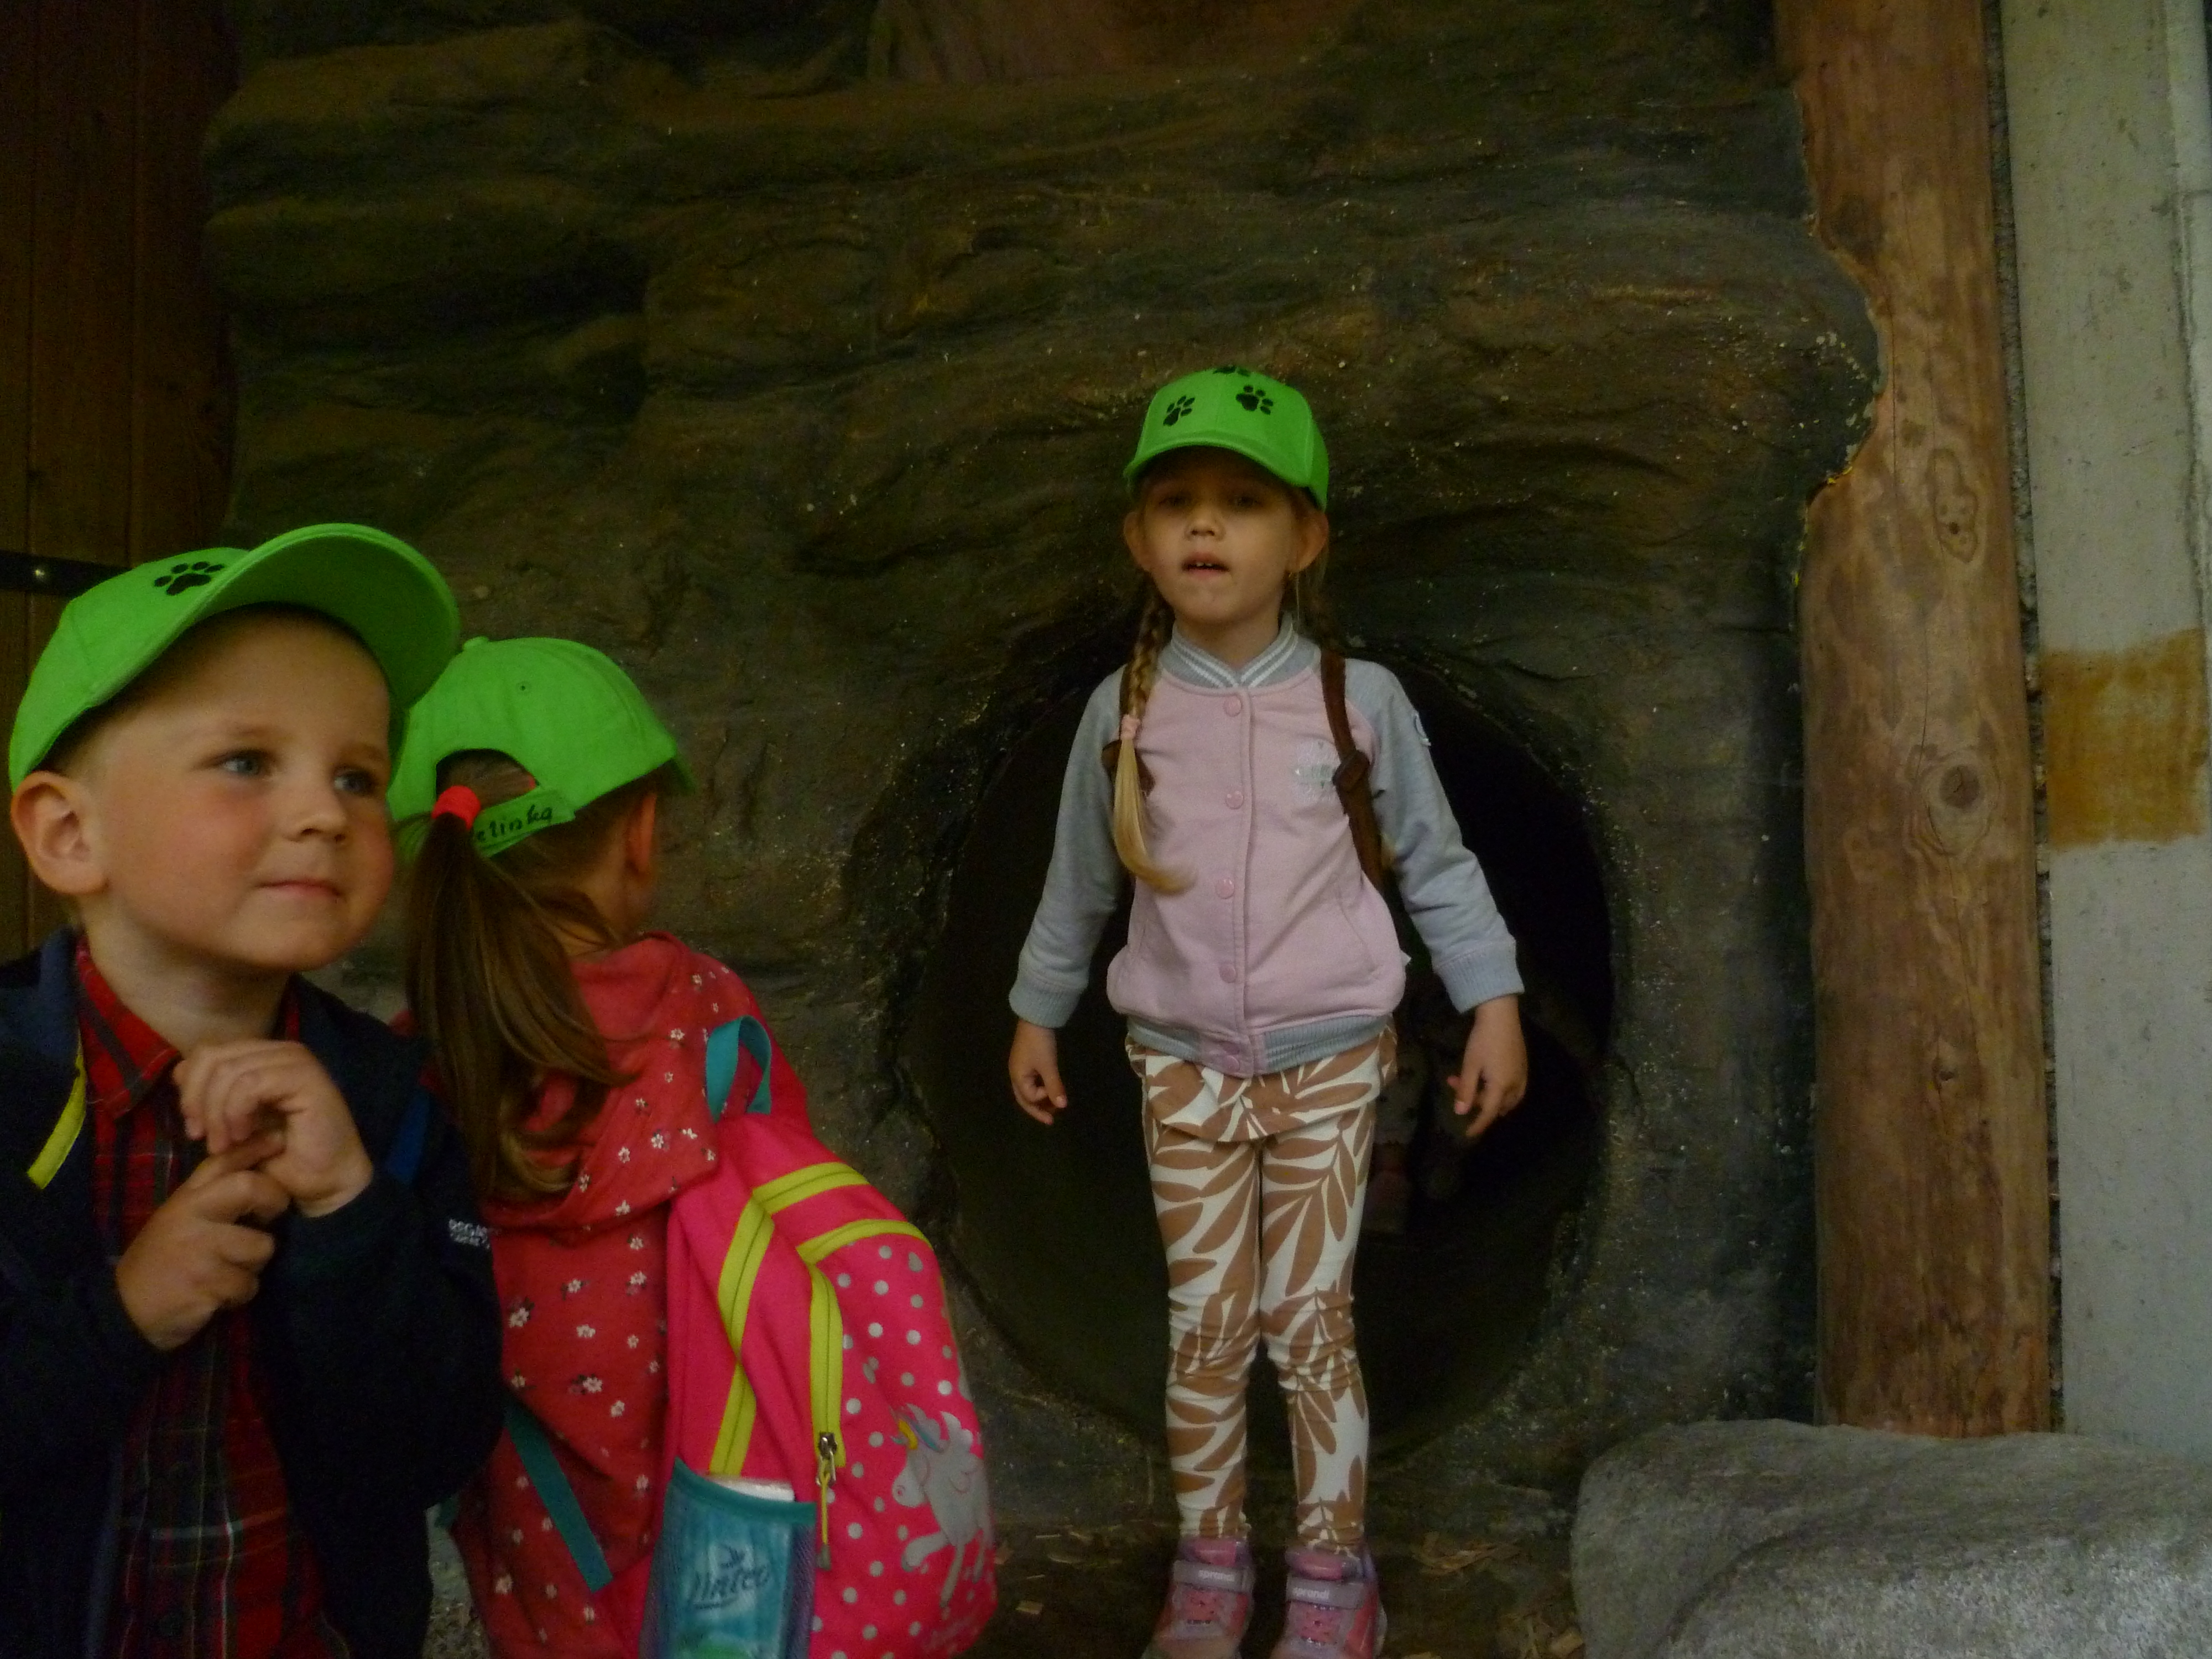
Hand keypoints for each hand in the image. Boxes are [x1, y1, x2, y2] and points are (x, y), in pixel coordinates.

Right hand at [115, 1137, 290, 1350]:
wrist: (125, 1311)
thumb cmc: (163, 1261)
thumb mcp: (180, 1218)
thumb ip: (212, 1192)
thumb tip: (258, 1159)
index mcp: (186, 1198)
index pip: (223, 1160)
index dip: (256, 1146)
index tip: (279, 1142)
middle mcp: (191, 1215)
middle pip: (250, 1187)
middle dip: (274, 1201)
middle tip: (269, 1218)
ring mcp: (198, 1249)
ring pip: (261, 1246)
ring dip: (253, 1266)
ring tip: (228, 1272)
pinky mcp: (204, 1283)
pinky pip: (248, 1284)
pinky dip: (240, 1295)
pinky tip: (217, 1296)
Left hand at [176, 1041, 372, 1218]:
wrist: (324, 1183)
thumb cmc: (281, 1158)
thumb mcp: (231, 1123)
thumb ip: (211, 1095)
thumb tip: (180, 1072)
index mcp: (263, 1057)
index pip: (208, 1052)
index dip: (190, 1087)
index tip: (192, 1128)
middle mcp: (280, 1051)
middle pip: (212, 1056)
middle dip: (197, 1101)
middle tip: (201, 1137)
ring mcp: (295, 1061)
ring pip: (228, 1071)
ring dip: (217, 1113)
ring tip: (223, 1145)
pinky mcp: (306, 1077)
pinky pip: (250, 1084)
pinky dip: (236, 1112)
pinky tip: (243, 1136)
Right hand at [1009, 1020, 1068, 1124]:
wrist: (1036, 1018)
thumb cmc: (1040, 1044)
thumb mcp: (1048, 1066)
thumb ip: (1054, 1086)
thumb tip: (1062, 1106)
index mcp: (1017, 1077)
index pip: (1028, 1098)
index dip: (1042, 1099)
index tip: (1055, 1094)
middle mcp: (1016, 1075)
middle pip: (1024, 1099)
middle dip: (1037, 1109)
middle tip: (1051, 1120)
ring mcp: (1021, 1068)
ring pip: (1028, 1090)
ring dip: (1040, 1100)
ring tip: (1053, 1107)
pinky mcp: (1027, 1061)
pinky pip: (1032, 1082)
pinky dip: (1041, 1088)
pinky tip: (1049, 1089)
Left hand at [1449, 996, 1527, 1140]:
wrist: (1502, 1016)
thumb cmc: (1482, 1040)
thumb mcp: (1470, 1065)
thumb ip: (1465, 1090)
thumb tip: (1460, 1112)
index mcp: (1502, 1087)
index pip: (1488, 1114)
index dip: (1477, 1125)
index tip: (1467, 1134)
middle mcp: (1516, 1085)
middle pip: (1497, 1106)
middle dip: (1478, 1103)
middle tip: (1457, 1085)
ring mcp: (1522, 1075)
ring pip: (1507, 1099)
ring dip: (1489, 1097)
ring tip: (1470, 1084)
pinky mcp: (1523, 1066)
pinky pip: (1513, 1089)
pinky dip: (1499, 1091)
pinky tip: (1487, 1079)